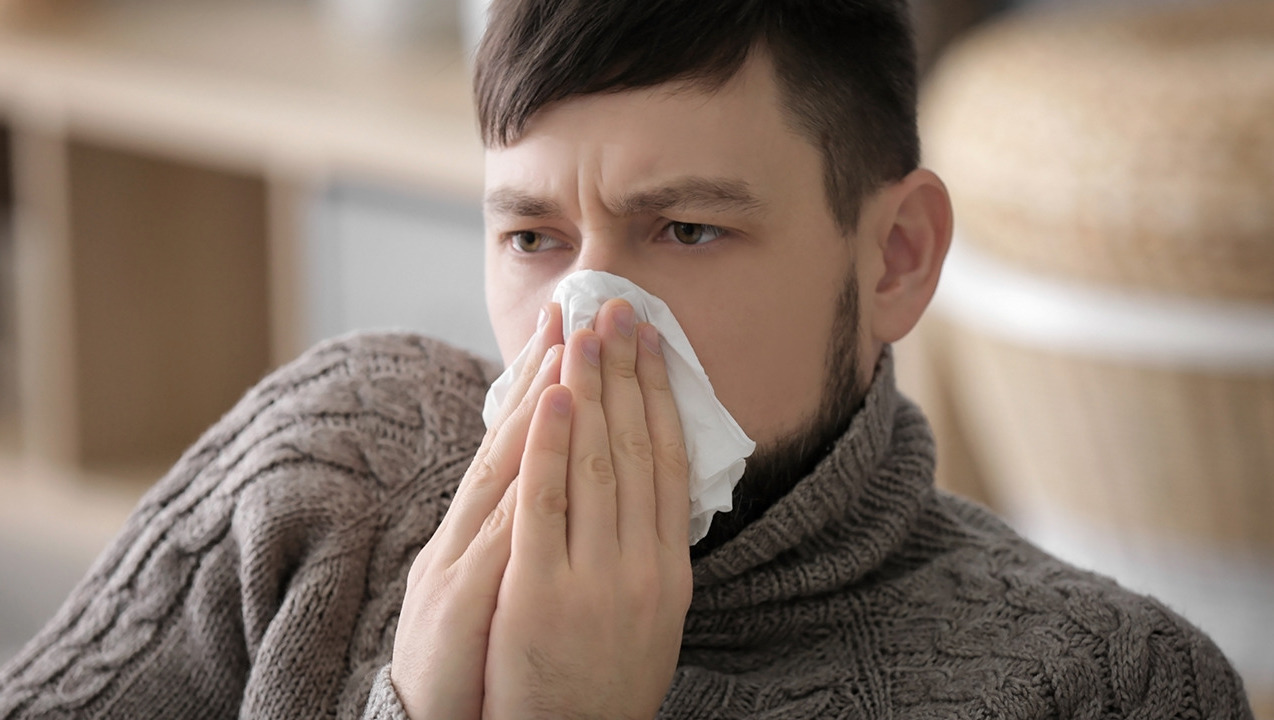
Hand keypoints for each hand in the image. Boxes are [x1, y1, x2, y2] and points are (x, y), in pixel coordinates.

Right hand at [390, 304, 564, 719]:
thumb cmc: (470, 653)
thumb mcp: (495, 581)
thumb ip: (521, 529)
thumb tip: (555, 479)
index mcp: (480, 526)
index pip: (519, 439)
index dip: (543, 379)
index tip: (569, 326)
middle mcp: (468, 530)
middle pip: (513, 438)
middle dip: (547, 370)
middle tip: (575, 308)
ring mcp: (462, 557)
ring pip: (507, 466)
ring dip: (538, 401)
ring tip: (566, 344)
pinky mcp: (462, 594)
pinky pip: (501, 525)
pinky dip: (523, 475)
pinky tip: (541, 427)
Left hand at [483, 299, 693, 719]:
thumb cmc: (605, 681)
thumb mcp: (650, 617)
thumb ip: (649, 552)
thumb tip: (654, 489)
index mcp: (670, 568)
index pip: (669, 461)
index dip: (660, 395)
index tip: (652, 341)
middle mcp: (642, 566)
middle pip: (636, 449)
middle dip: (626, 373)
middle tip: (620, 310)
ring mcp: (594, 579)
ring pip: (596, 466)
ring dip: (590, 392)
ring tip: (586, 332)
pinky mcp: (540, 594)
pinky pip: (547, 508)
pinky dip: (548, 449)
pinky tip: (549, 400)